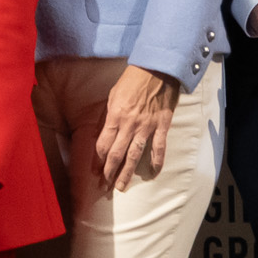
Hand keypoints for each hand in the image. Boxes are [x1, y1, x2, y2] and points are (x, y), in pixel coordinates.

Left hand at [94, 67, 182, 194]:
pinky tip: (153, 174)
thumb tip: (101, 134)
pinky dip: (157, 162)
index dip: (98, 160)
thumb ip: (108, 116)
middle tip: (104, 188)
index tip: (95, 171)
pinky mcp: (162, 125)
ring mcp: (147, 126)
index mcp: (115, 116)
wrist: (157, 69)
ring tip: (121, 187)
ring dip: (127, 173)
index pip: (103, 144)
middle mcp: (129, 125)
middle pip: (116, 154)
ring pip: (135, 155)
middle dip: (109, 172)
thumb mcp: (113, 96)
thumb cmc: (132, 80)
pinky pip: (159, 147)